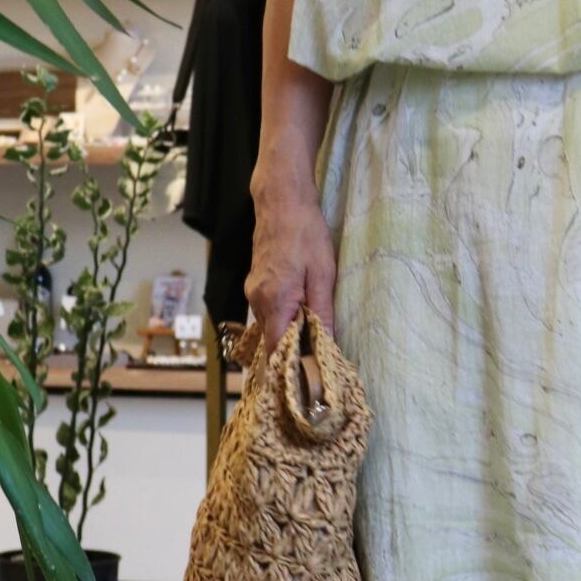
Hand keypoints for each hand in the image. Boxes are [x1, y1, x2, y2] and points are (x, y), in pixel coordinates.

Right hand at [246, 170, 336, 356]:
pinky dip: (284, 317)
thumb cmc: (305, 233)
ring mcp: (253, 292)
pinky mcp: (255, 284)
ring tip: (314, 334)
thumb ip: (322, 312)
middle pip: (272, 340)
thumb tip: (327, 343)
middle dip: (294, 351)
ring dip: (290, 332)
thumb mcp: (322, 274)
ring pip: (271, 325)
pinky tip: (303, 311)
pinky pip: (269, 310)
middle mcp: (257, 300)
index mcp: (274, 301)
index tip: (308, 378)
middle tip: (319, 358)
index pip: (275, 350)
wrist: (281, 202)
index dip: (291, 366)